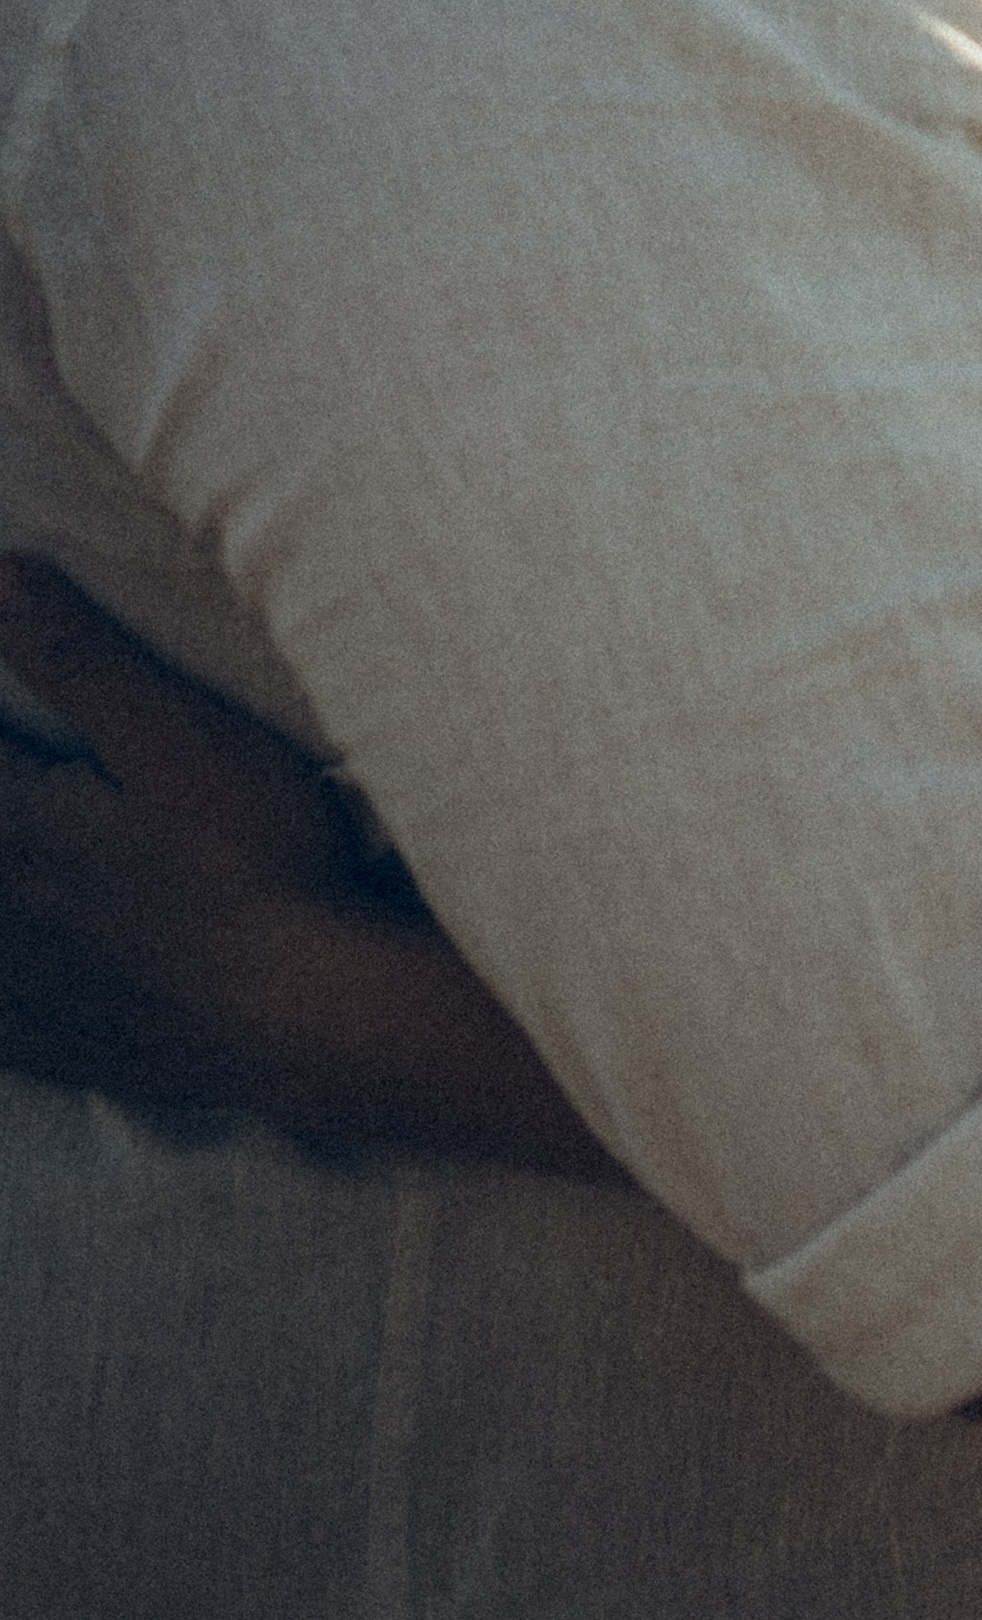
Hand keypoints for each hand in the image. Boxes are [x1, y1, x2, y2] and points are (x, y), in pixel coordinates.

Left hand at [0, 560, 614, 1173]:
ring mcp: (9, 992)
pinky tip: (32, 950)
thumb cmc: (260, 863)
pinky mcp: (39, 1047)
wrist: (313, 1018)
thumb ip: (76, 658)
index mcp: (11, 826)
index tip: (23, 734)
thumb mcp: (183, 738)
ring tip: (41, 846)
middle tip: (50, 778)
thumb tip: (2, 572)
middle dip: (13, 792)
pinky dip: (8, 969)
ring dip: (11, 875)